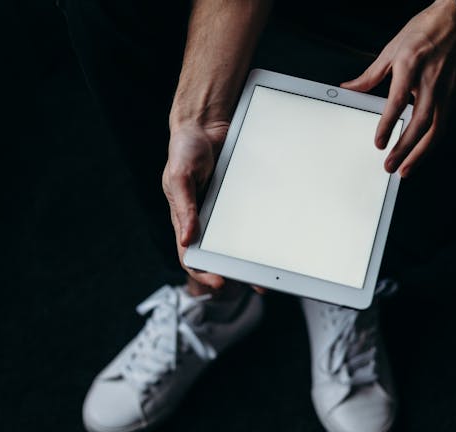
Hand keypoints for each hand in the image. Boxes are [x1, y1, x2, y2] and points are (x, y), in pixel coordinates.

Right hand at [162, 121, 266, 293]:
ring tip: (271, 269)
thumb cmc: (185, 150)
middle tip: (257, 282)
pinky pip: (251, 220)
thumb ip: (184, 207)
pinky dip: (261, 233)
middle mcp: (204, 220)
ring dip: (252, 257)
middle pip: (219, 255)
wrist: (206, 124)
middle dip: (236, 271)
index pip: (191, 256)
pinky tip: (275, 240)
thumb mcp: (179, 177)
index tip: (220, 282)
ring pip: (236, 242)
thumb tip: (187, 239)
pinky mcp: (239, 201)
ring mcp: (222, 212)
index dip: (204, 273)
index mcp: (185, 219)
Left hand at [341, 0, 455, 176]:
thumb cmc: (425, 31)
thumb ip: (369, 75)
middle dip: (404, 149)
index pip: (397, 103)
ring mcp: (447, 90)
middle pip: (420, 124)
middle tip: (390, 166)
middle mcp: (431, 82)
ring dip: (420, 153)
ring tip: (406, 168)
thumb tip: (349, 88)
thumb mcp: (391, 49)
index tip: (378, 143)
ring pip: (436, 130)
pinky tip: (422, 153)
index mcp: (411, 67)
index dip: (387, 125)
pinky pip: (445, 124)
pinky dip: (432, 142)